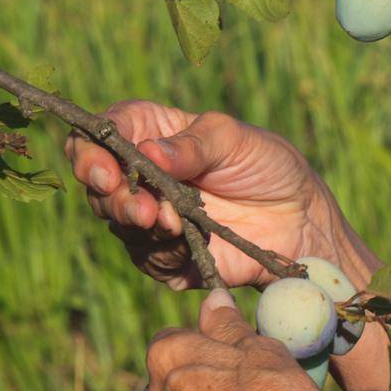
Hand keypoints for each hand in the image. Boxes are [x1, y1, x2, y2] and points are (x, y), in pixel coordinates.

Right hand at [65, 100, 356, 289]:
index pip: (107, 133)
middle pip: (99, 183)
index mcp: (154, 133)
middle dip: (112, 196)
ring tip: (166, 219)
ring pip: (118, 222)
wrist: (298, 217)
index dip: (92, 150)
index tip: (105, 170)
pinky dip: (161, 248)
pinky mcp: (166, 254)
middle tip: (140, 205)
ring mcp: (152, 215)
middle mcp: (143, 175)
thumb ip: (193, 146)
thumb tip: (147, 152)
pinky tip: (181, 238)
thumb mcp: (234, 140)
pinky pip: (147, 256)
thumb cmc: (266, 163)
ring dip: (136, 222)